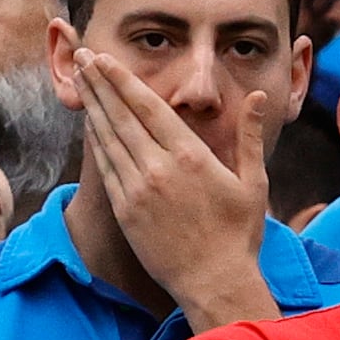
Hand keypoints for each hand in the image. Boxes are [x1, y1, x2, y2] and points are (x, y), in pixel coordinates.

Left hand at [85, 63, 273, 329]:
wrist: (214, 282)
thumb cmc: (238, 234)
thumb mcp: (253, 183)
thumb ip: (250, 136)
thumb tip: (259, 98)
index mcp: (190, 156)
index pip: (148, 106)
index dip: (123, 80)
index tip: (105, 59)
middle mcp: (158, 168)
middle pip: (121, 115)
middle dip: (100, 82)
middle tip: (82, 56)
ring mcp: (137, 189)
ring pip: (108, 137)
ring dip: (93, 105)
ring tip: (80, 79)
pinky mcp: (125, 209)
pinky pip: (105, 166)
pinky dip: (95, 140)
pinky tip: (89, 122)